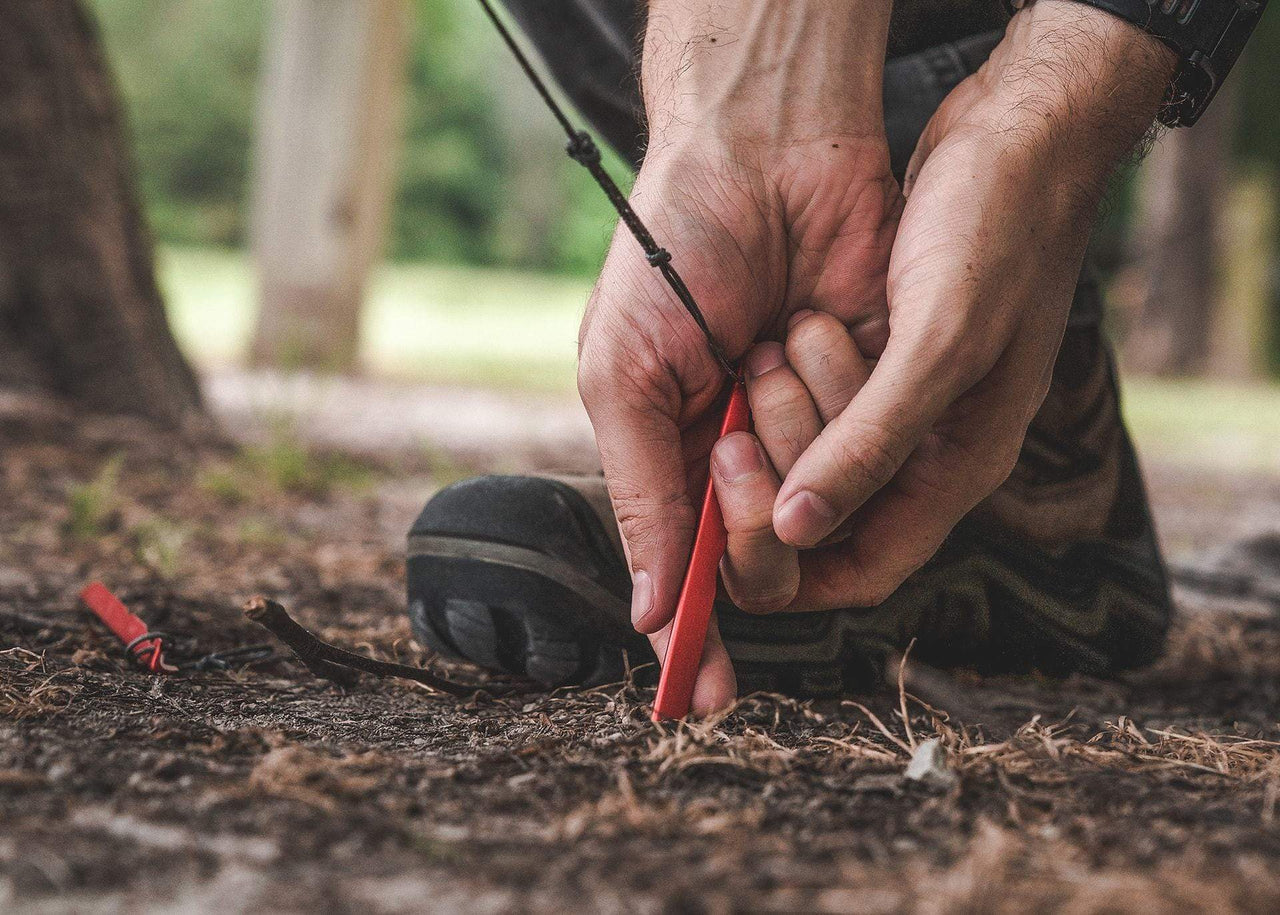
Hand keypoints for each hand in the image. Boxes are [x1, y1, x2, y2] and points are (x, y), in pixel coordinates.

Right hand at [576, 0, 896, 712]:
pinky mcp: (875, 393)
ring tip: (771, 335)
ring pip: (823, 501)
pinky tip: (815, 323)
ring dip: (790, 418)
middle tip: (738, 430)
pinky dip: (838, 389)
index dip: (693, 633)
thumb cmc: (671, 254)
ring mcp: (814, 424)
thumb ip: (641, 496)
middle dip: (752, 499)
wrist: (764, 147)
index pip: (690, 569)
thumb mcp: (624, 375)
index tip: (699, 697)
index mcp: (676, 452)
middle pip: (764, 550)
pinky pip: (873, 445)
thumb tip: (651, 610)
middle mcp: (748, 450)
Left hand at [751, 0, 1175, 610]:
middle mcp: (929, 450)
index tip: (725, 526)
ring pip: (808, 458)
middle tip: (756, 387)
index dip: (789, 573)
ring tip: (773, 344)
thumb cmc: (999, 229)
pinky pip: (809, 403)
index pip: (862, 570)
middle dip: (775, 467)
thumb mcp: (940, 339)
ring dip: (775, 414)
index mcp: (959, 466)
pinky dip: (781, 380)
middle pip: (824, 517)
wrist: (1020, 136)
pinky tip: (770, 334)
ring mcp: (904, 406)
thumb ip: (874, 441)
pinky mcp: (878, 362)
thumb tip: (796, 530)